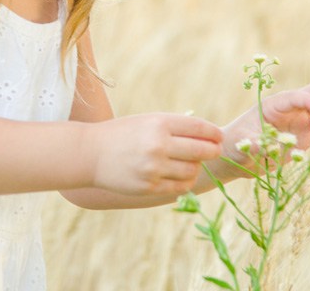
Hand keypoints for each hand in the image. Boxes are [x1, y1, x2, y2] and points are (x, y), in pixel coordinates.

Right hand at [87, 113, 223, 195]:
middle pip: (201, 150)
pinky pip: (180, 187)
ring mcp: (153, 168)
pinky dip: (185, 182)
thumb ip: (175, 127)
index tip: (219, 137)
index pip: (199, 128)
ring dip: (196, 167)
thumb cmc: (123, 133)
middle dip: (212, 151)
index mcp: (159, 123)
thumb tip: (209, 136)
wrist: (90, 153)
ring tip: (190, 163)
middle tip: (214, 151)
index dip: (214, 133)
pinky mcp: (149, 187)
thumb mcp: (147, 121)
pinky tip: (181, 176)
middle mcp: (158, 145)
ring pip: (192, 170)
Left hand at [222, 83, 309, 174]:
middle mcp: (289, 109)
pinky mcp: (305, 135)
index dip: (308, 100)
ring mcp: (298, 120)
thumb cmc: (235, 144)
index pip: (294, 97)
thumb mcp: (241, 143)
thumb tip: (265, 146)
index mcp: (273, 105)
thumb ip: (255, 144)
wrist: (237, 156)